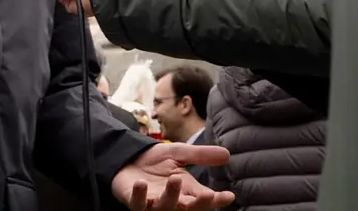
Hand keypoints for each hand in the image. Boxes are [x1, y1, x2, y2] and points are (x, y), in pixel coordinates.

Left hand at [112, 143, 233, 210]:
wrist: (128, 159)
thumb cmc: (155, 161)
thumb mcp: (179, 153)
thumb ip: (200, 155)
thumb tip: (227, 154)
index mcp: (186, 191)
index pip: (204, 199)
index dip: (217, 200)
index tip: (229, 196)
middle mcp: (173, 201)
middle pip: (189, 208)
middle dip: (199, 203)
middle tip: (207, 195)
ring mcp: (154, 204)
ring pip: (166, 207)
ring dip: (172, 195)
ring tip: (175, 179)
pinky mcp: (135, 202)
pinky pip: (138, 204)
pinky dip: (140, 195)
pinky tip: (141, 184)